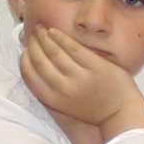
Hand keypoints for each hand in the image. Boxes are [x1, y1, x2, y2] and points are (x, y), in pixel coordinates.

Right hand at [16, 26, 143, 143]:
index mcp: (54, 100)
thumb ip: (50, 88)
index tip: (25, 50)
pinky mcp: (95, 67)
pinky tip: (54, 31)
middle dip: (33, 44)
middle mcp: (64, 89)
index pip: (30, 75)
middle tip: (33, 34)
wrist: (119, 113)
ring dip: (44, 37)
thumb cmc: (92, 108)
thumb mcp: (64, 105)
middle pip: (40, 61)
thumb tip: (35, 63)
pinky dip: (60, 37)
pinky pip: (73, 47)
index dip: (24, 59)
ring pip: (54, 52)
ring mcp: (80, 78)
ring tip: (41, 29)